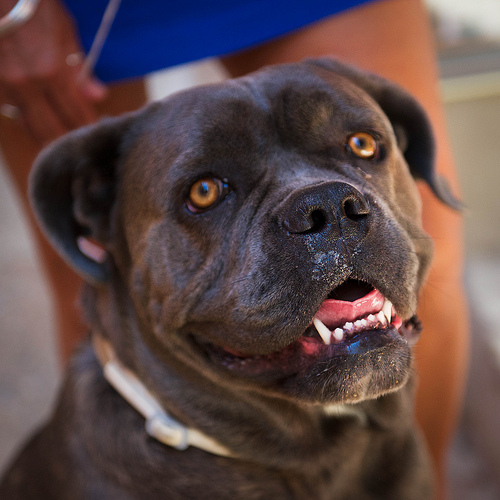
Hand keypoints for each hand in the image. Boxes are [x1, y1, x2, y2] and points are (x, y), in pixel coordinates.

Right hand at [0, 0, 106, 143]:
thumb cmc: (34, 8)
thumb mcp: (65, 32)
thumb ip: (81, 69)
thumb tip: (99, 95)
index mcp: (52, 71)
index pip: (76, 114)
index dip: (88, 127)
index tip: (97, 132)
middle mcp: (27, 84)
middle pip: (53, 129)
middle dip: (70, 140)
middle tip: (82, 145)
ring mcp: (7, 86)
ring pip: (30, 127)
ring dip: (48, 138)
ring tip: (63, 143)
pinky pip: (12, 114)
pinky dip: (27, 124)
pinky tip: (39, 128)